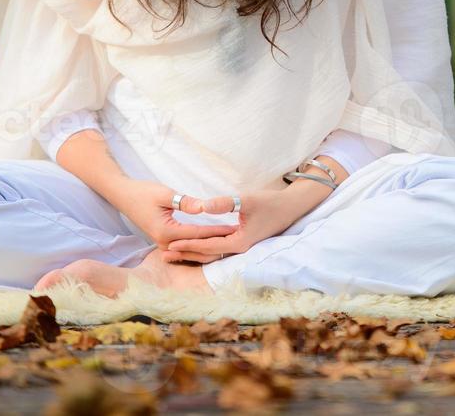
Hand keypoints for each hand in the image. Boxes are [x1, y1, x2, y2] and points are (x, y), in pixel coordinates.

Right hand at [107, 179, 239, 248]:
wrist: (124, 196)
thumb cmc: (144, 192)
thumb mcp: (166, 193)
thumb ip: (186, 202)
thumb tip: (204, 207)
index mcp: (167, 232)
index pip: (199, 234)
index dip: (218, 231)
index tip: (236, 228)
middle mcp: (165, 243)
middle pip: (197, 246)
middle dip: (218, 241)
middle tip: (239, 235)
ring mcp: (163, 245)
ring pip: (192, 250)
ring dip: (210, 246)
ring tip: (231, 241)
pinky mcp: (164, 242)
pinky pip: (185, 248)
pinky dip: (200, 246)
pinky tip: (214, 244)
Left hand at [160, 190, 302, 263]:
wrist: (291, 207)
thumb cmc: (271, 203)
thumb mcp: (247, 200)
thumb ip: (224, 203)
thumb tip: (202, 206)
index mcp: (239, 242)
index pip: (207, 246)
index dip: (188, 245)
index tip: (168, 245)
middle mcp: (238, 248)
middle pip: (207, 255)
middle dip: (185, 254)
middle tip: (163, 255)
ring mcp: (241, 247)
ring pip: (211, 254)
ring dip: (192, 253)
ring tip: (173, 254)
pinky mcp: (242, 242)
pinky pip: (218, 249)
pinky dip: (203, 249)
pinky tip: (194, 246)